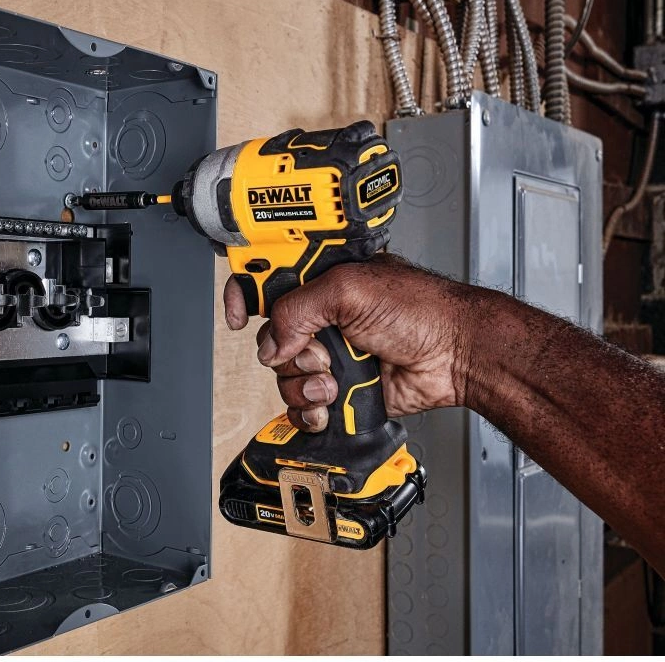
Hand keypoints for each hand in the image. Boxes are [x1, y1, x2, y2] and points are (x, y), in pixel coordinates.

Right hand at [223, 253, 472, 431]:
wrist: (456, 355)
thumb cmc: (423, 310)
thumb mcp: (350, 290)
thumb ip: (298, 308)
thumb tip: (272, 342)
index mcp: (321, 283)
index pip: (267, 283)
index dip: (244, 296)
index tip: (236, 315)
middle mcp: (323, 319)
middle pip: (270, 339)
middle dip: (287, 351)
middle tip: (318, 350)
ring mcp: (331, 356)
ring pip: (284, 377)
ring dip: (303, 383)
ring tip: (334, 379)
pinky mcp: (341, 390)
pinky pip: (303, 405)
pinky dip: (310, 409)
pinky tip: (331, 402)